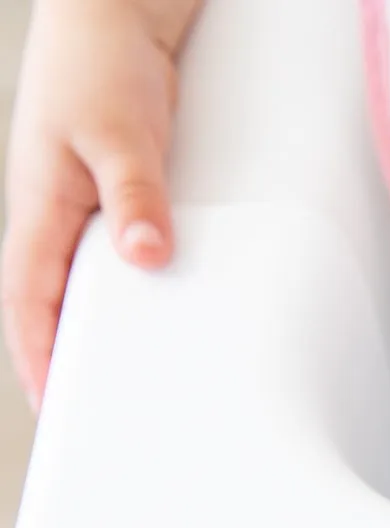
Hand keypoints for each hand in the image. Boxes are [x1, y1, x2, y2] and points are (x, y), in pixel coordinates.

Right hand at [2, 0, 203, 409]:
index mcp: (38, 209)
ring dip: (105, 339)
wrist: (114, 14)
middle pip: (56, 310)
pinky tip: (164, 329)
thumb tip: (147, 256)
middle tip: (101, 427)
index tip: (56, 413)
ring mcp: (81, 213)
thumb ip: (136, 195)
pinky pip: (116, 267)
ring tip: (137, 395)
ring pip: (86, 292)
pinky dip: (133, 302)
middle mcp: (53, 218)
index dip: (37, 360)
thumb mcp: (121, 131)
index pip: (28, 304)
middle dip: (70, 367)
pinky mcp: (114, 204)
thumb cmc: (104, 62)